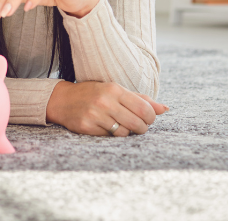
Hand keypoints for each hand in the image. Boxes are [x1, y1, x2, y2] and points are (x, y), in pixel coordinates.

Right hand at [46, 81, 168, 136]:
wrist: (62, 100)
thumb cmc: (93, 93)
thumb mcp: (115, 91)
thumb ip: (140, 99)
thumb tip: (165, 109)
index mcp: (114, 89)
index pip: (144, 108)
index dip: (151, 117)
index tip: (147, 119)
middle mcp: (105, 101)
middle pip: (137, 123)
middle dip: (142, 128)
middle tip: (138, 126)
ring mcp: (95, 115)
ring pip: (124, 133)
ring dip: (127, 133)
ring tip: (122, 126)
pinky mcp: (87, 127)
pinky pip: (110, 137)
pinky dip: (113, 135)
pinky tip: (108, 128)